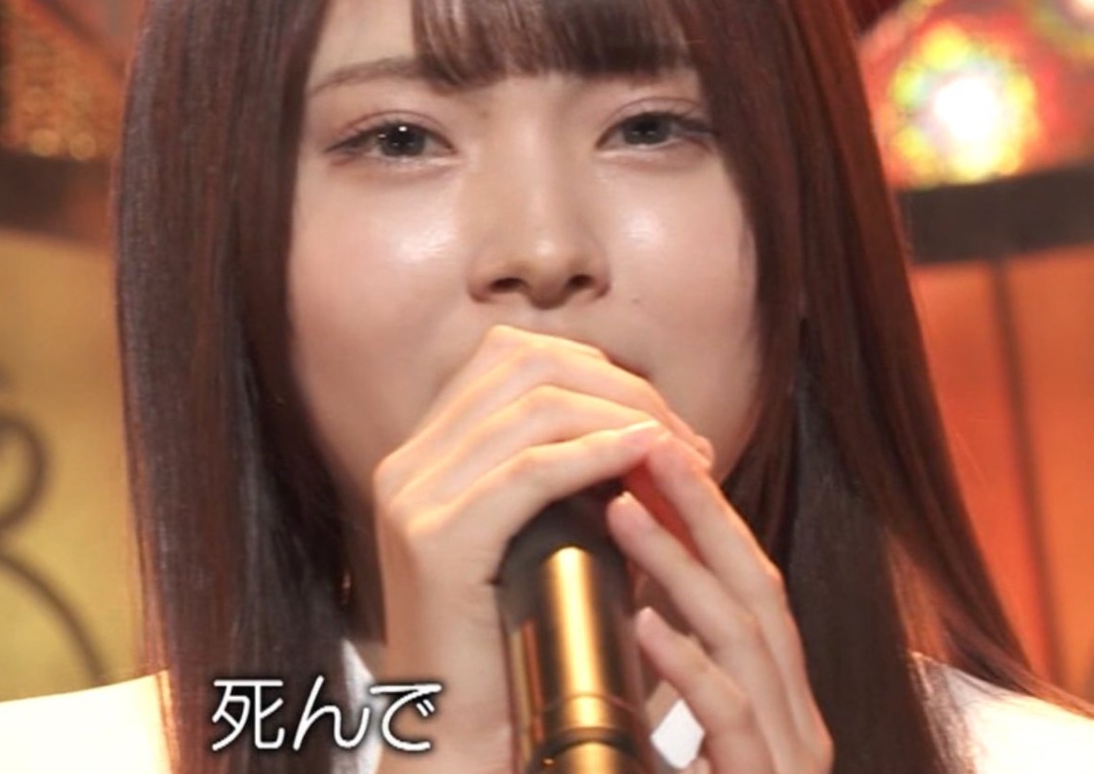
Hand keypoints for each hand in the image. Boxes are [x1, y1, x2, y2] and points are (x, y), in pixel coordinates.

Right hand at [365, 323, 714, 770]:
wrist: (461, 740)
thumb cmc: (516, 653)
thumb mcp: (538, 544)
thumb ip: (569, 480)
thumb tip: (650, 428)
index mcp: (422, 458)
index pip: (509, 357)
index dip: (596, 371)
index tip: (662, 421)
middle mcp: (406, 465)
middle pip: (524, 364)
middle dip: (620, 389)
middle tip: (686, 440)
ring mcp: (413, 500)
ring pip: (534, 406)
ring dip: (624, 418)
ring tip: (682, 456)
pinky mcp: (437, 543)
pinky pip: (530, 470)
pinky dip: (598, 454)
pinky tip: (646, 459)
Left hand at [608, 437, 833, 773]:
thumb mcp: (681, 742)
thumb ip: (671, 679)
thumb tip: (625, 600)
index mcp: (778, 705)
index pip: (747, 586)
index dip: (702, 516)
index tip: (647, 455)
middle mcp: (795, 725)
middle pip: (756, 590)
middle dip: (701, 511)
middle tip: (645, 444)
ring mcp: (787, 758)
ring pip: (742, 639)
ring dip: (679, 566)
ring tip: (622, 510)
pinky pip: (729, 718)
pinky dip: (687, 665)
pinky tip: (643, 625)